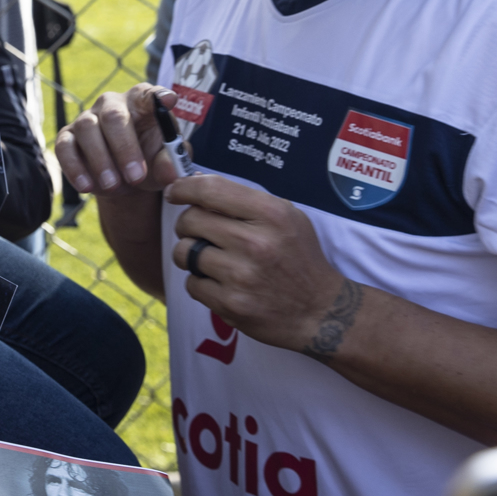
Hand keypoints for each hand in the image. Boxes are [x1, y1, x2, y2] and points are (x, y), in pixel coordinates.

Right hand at [54, 83, 182, 196]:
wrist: (125, 178)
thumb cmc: (149, 161)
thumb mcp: (164, 164)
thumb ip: (170, 164)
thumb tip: (171, 172)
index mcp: (141, 103)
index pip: (149, 94)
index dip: (157, 97)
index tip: (169, 101)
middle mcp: (112, 104)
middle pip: (113, 115)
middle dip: (125, 147)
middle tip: (136, 177)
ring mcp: (87, 118)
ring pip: (87, 128)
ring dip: (100, 159)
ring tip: (113, 185)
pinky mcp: (67, 137)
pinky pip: (64, 147)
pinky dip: (74, 167)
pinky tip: (87, 186)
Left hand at [165, 175, 354, 357]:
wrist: (321, 310)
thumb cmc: (300, 258)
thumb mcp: (287, 217)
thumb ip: (246, 201)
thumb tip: (197, 184)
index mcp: (271, 214)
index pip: (211, 189)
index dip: (184, 187)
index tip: (176, 191)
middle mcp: (254, 243)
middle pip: (190, 220)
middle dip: (188, 224)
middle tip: (200, 232)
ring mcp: (241, 276)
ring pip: (184, 253)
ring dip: (190, 255)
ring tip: (210, 259)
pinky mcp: (230, 305)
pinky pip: (192, 284)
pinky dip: (200, 283)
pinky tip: (221, 283)